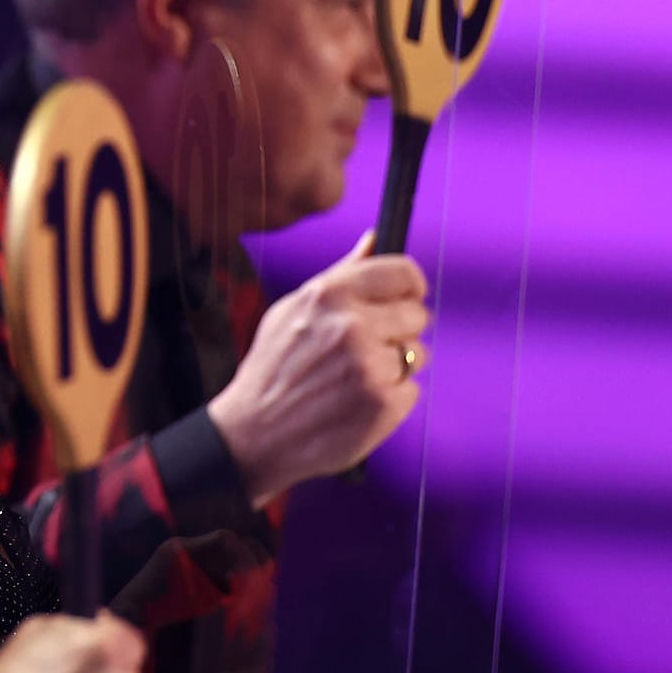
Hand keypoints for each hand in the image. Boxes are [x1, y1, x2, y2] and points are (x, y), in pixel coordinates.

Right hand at [206, 231, 429, 506]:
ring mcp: (370, 367)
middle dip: (398, 329)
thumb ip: (340, 274)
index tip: (407, 297)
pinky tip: (357, 402)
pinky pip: (411, 390)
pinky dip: (391, 398)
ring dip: (395, 365)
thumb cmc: (273, 369)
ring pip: (417, 354)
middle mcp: (353, 326)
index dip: (409, 286)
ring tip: (354, 378)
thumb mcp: (293, 309)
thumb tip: (374, 239)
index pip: (403, 273)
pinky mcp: (383, 404)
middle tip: (366, 349)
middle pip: (416, 314)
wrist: (254, 433)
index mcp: (330, 295)